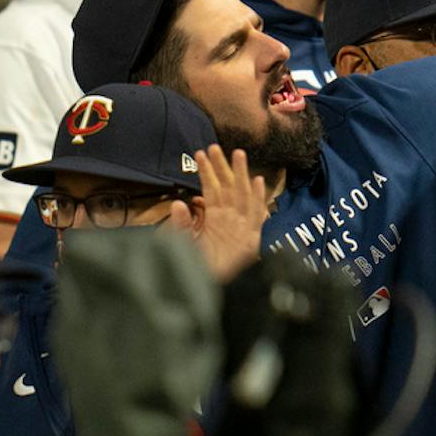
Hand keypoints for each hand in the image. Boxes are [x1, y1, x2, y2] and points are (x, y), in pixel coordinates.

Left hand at [171, 146, 267, 283]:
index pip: (211, 190)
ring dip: (241, 175)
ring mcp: (241, 228)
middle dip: (222, 166)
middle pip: (228, 187)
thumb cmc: (195, 268)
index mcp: (214, 219)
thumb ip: (181, 224)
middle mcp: (229, 220)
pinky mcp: (250, 240)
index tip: (200, 154)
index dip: (206, 172)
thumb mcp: (183, 244)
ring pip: (242, 195)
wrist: (206, 290)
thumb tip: (178, 204)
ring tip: (237, 154)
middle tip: (215, 146)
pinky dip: (258, 199)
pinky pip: (256, 216)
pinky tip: (258, 182)